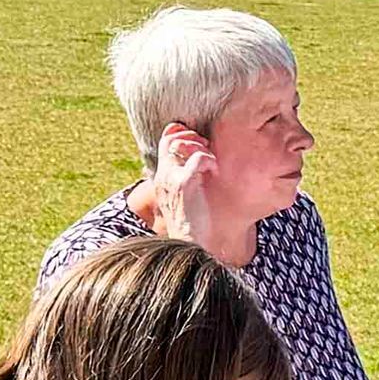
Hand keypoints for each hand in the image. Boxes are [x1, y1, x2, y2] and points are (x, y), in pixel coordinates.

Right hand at [150, 125, 224, 247]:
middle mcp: (163, 175)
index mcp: (163, 177)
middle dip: (192, 137)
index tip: (199, 144)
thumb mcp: (185, 200)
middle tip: (207, 150)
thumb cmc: (194, 225)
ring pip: (180, 144)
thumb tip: (204, 164)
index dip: (181, 133)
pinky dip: (209, 160)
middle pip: (171, 138)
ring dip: (200, 147)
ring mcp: (171, 179)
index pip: (166, 140)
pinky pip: (197, 158)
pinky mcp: (183, 185)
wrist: (188, 246)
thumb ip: (188, 180)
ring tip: (211, 162)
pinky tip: (215, 171)